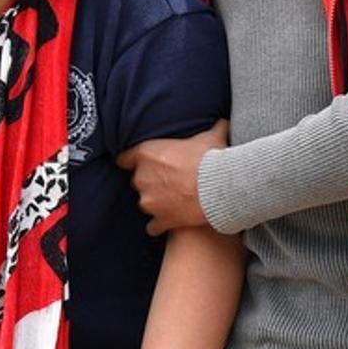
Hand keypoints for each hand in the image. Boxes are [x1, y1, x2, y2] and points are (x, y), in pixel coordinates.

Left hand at [116, 120, 228, 234]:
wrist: (221, 187)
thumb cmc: (212, 158)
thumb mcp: (211, 136)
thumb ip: (211, 128)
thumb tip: (223, 121)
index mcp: (146, 153)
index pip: (124, 158)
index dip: (131, 161)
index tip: (138, 163)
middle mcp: (142, 178)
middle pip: (137, 181)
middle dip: (150, 182)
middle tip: (171, 181)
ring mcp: (150, 201)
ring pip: (145, 203)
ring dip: (156, 203)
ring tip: (175, 201)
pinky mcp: (161, 220)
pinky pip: (153, 226)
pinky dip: (159, 225)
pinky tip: (170, 221)